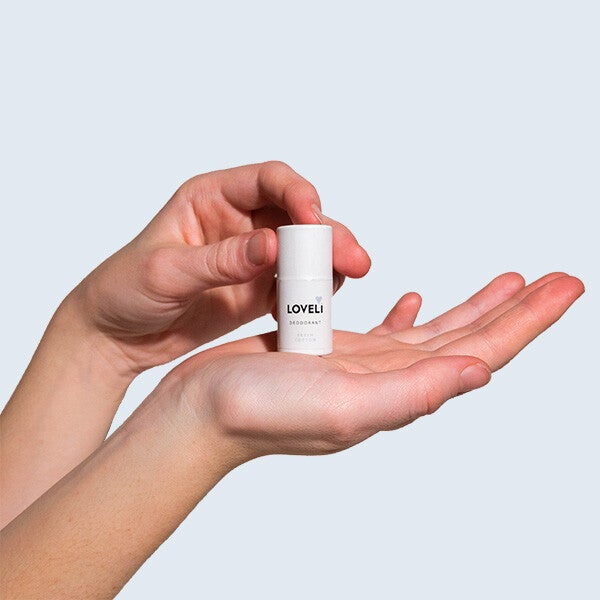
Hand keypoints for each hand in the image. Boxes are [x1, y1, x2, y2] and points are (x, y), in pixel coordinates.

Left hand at [68, 162, 369, 374]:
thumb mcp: (166, 272)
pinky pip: (296, 285)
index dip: (298, 194)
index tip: (314, 219)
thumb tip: (273, 246)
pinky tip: (312, 309)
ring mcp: (252, 257)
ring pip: (304, 251)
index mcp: (212, 198)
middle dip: (328, 235)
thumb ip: (221, 260)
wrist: (118, 335)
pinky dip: (311, 294)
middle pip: (297, 216)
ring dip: (328, 264)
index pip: (269, 181)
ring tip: (344, 283)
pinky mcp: (258, 289)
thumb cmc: (126, 290)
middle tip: (354, 261)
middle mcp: (239, 221)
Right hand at [171, 272, 582, 460]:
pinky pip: (386, 330)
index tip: (565, 287)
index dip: (526, 321)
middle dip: (515, 309)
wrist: (203, 413)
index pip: (480, 351)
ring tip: (506, 283)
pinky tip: (414, 298)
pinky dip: (408, 313)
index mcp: (399, 392)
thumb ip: (412, 392)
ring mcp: (362, 365)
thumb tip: (480, 374)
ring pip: (435, 330)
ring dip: (473, 306)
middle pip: (469, 337)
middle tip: (555, 279)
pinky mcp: (333, 351)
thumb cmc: (260, 413)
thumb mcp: (342, 405)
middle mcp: (389, 380)